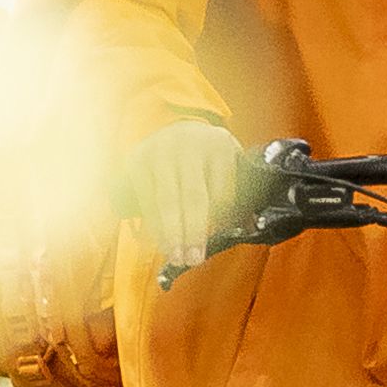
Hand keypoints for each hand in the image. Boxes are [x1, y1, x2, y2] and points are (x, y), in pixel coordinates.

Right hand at [120, 119, 256, 272]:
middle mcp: (189, 145)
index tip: (217, 241)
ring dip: (170, 234)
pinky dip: (152, 224)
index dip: (221, 221)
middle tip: (193, 260)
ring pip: (166, 200)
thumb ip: (240, 193)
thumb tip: (249, 229)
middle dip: (193, 232)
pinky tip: (158, 242)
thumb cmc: (207, 155)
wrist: (175, 126)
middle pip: (194, 197)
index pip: (222, 192)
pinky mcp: (137, 160)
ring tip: (175, 257)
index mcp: (220, 145)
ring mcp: (160, 151)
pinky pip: (146, 199)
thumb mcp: (229, 163)